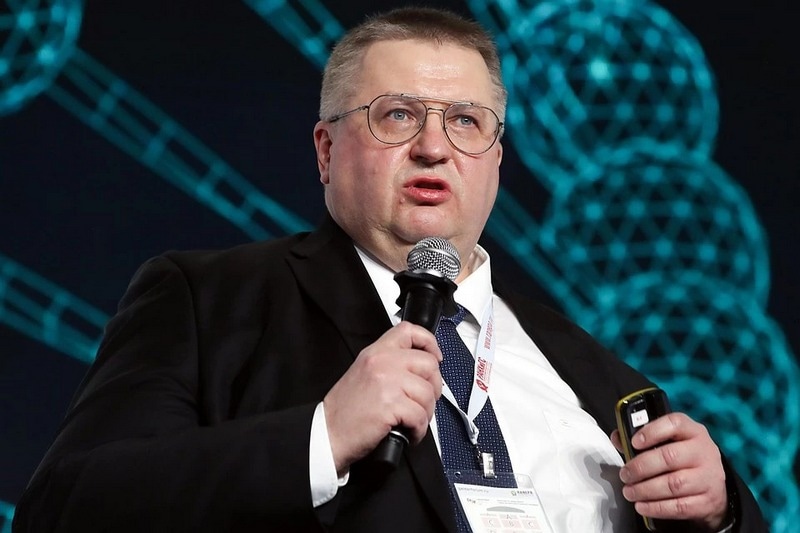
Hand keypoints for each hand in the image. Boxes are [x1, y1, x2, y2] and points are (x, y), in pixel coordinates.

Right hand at [323, 321, 442, 473]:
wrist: (328, 432)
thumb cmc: (345, 409)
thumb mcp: (364, 372)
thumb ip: (389, 364)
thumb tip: (420, 368)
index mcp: (376, 352)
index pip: (408, 331)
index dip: (429, 342)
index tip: (435, 357)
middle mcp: (382, 362)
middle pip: (429, 364)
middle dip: (434, 386)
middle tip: (425, 400)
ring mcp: (387, 382)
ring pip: (428, 393)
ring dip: (427, 412)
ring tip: (414, 421)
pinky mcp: (391, 405)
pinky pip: (421, 416)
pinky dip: (419, 429)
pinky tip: (409, 432)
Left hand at [611, 412, 728, 530]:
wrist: (713, 488)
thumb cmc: (683, 460)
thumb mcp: (669, 442)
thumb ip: (642, 439)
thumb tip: (618, 438)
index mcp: (692, 432)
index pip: (675, 423)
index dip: (652, 431)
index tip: (633, 442)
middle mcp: (704, 452)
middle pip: (670, 456)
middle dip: (641, 467)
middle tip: (625, 475)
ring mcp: (708, 478)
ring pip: (673, 484)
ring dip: (646, 489)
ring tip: (629, 491)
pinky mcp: (708, 501)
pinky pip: (679, 507)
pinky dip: (657, 508)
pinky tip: (642, 506)